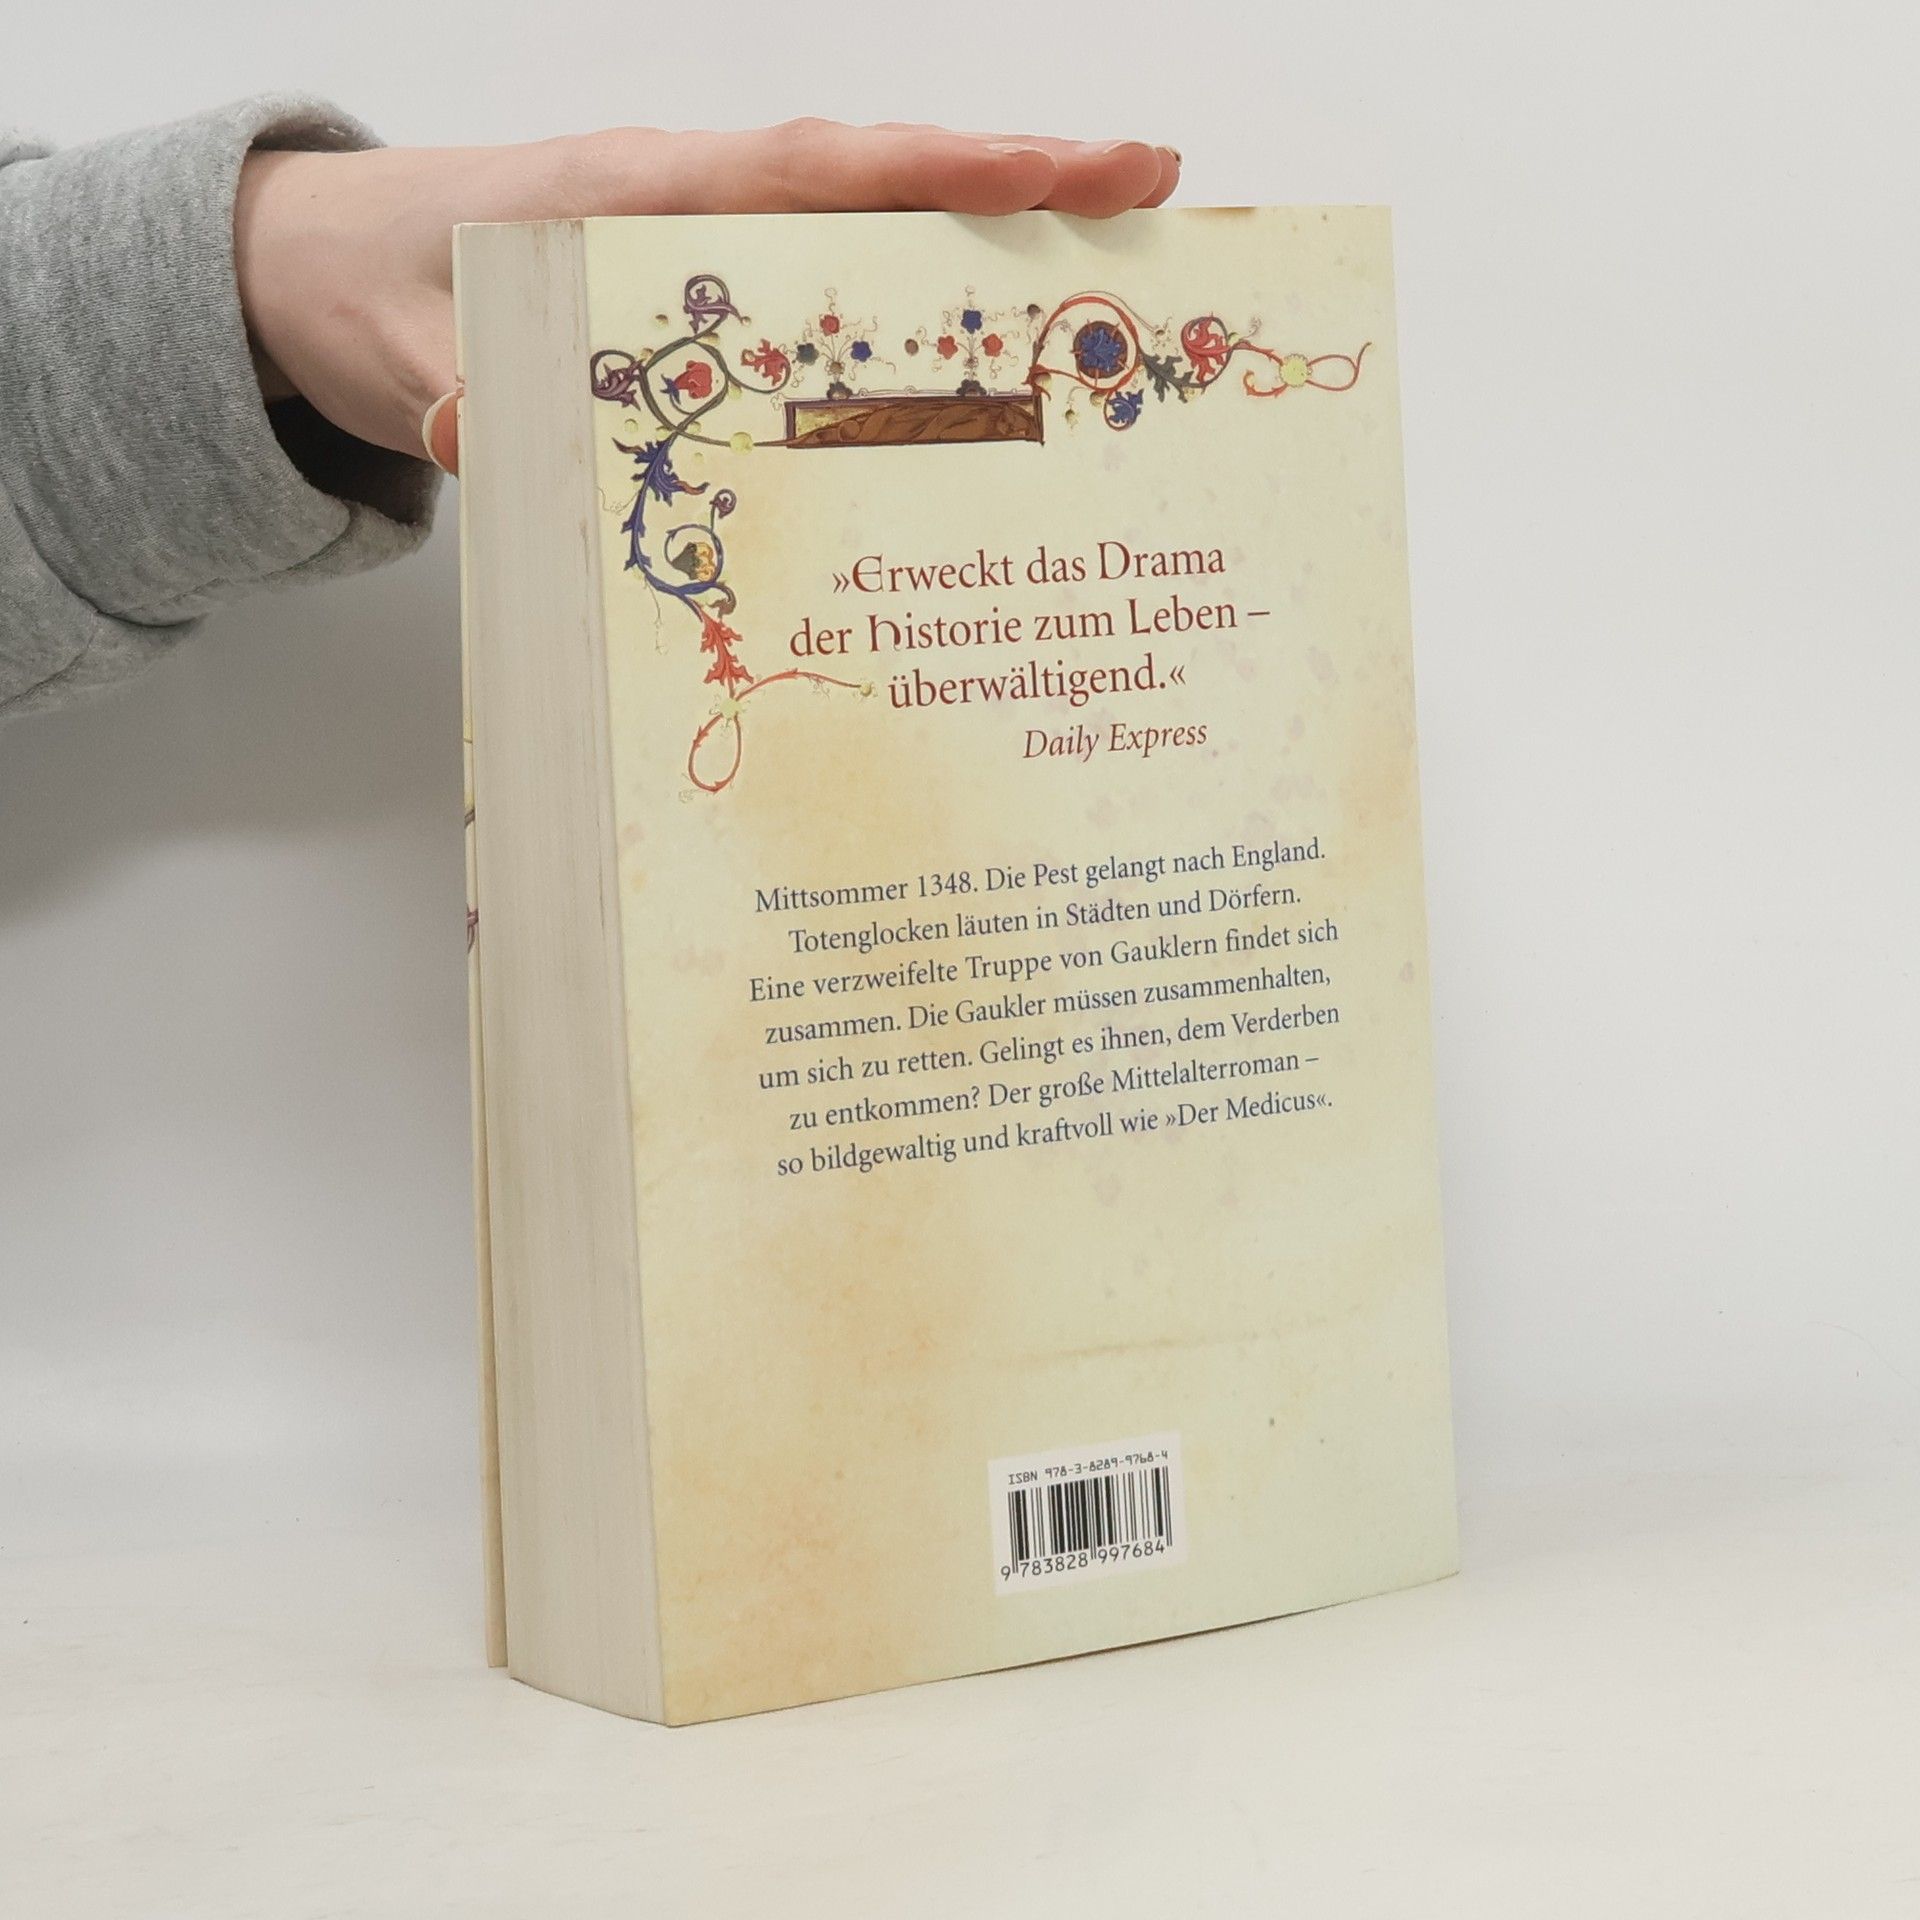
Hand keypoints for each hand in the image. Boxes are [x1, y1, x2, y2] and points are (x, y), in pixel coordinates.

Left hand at [233, 122, 1180, 474]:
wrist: (323, 271)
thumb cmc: (375, 290)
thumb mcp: (411, 357)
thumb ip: (469, 403)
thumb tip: (513, 449)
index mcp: (642, 198)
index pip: (819, 173)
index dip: (942, 172)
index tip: (1063, 165)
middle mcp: (698, 209)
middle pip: (882, 186)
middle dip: (1019, 187)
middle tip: (1150, 194)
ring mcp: (710, 249)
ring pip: (869, 234)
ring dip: (985, 246)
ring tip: (1112, 267)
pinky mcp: (707, 299)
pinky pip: (827, 290)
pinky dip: (909, 304)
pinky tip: (975, 351)